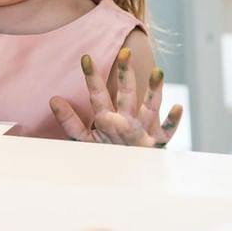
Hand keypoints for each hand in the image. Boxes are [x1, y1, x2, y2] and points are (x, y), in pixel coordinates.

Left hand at [50, 48, 183, 146]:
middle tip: (125, 51)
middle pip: (126, 93)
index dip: (91, 76)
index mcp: (107, 117)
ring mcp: (142, 130)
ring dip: (154, 90)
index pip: (98, 93)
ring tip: (157, 71)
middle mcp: (126, 119)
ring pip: (149, 107)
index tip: (85, 57)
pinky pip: (166, 132)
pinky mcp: (154, 145)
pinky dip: (172, 120)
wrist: (121, 179)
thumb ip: (69, 121)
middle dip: (125, 73)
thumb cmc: (103, 156)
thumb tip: (53, 99)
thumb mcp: (82, 140)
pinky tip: (177, 107)